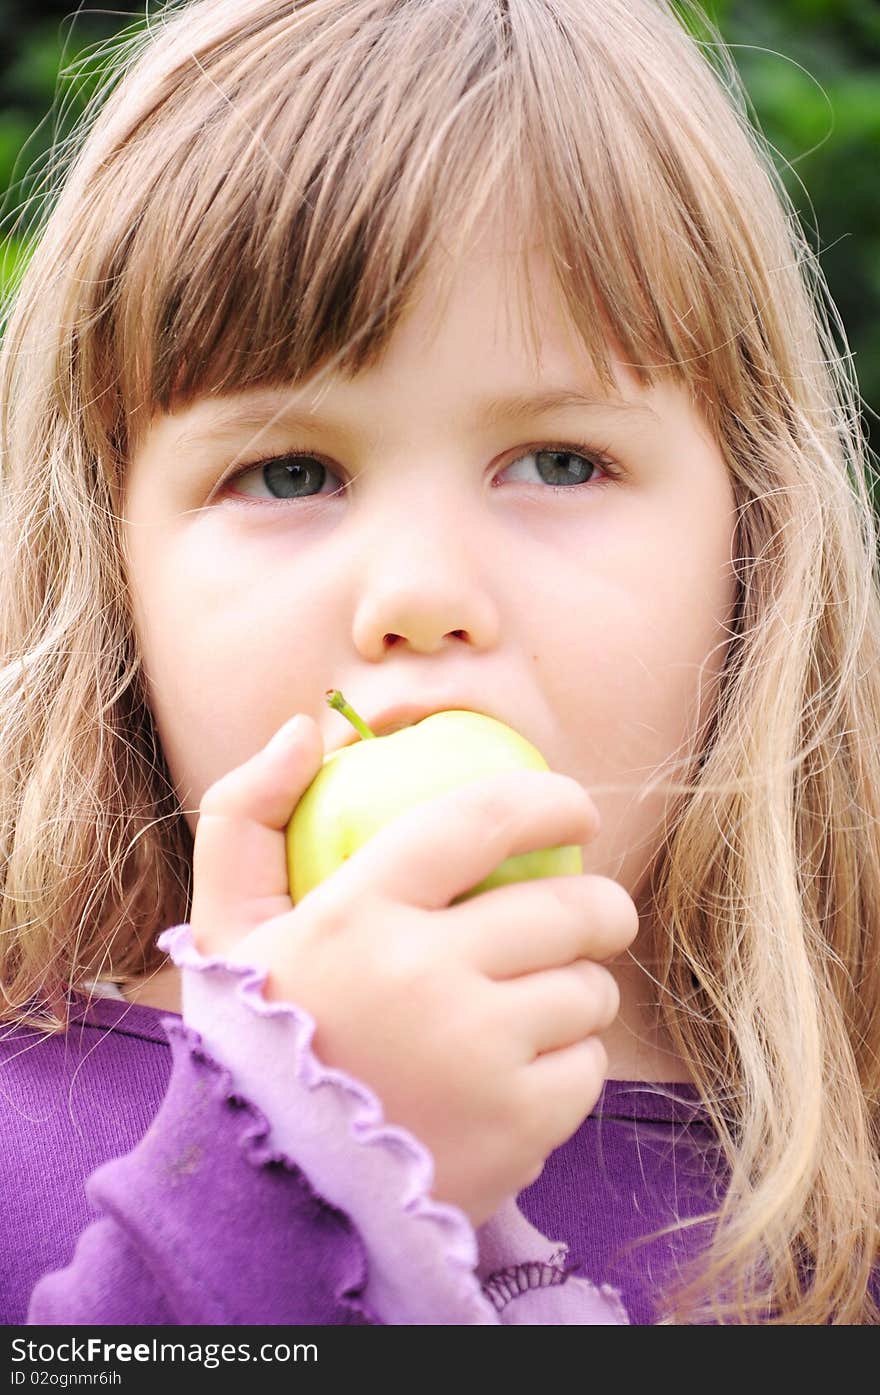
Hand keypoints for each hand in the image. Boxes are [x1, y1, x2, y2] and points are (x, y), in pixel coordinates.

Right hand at [190, 714, 638, 1227]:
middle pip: (570, 908)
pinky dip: (569, 1061)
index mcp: (356, 916)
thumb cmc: (257, 1041)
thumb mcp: (226, 926)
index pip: (482, 819)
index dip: (549, 798)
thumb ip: (248, 814)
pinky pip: (590, 1063)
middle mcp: (423, 979)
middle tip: (589, 914)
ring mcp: (477, 1057)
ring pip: (590, 988)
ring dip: (577, 986)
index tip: (575, 806)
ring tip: (531, 1005)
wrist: (266, 1198)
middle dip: (598, 904)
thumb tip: (305, 729)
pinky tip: (518, 1073)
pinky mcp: (517, 1127)